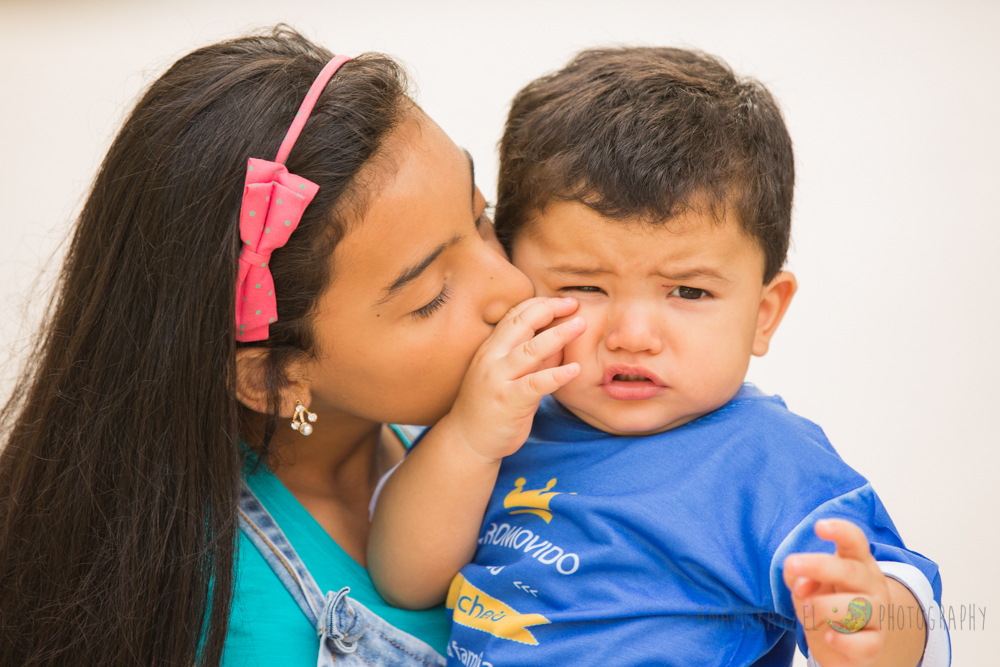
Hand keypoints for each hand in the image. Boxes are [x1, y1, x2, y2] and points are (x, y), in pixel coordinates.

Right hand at [441, 296, 584, 461]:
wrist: (467, 440)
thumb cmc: (492, 406)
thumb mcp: (510, 375)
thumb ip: (532, 358)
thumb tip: (560, 340)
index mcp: (491, 348)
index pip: (515, 315)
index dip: (540, 304)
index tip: (564, 301)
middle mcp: (491, 358)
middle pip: (521, 324)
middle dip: (550, 309)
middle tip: (575, 304)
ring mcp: (498, 379)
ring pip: (529, 350)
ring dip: (558, 335)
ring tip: (581, 325)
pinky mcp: (508, 401)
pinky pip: (535, 384)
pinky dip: (556, 374)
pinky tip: (575, 369)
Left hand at [783, 519, 893, 666]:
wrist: (849, 644)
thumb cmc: (827, 605)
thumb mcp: (808, 586)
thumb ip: (800, 578)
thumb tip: (800, 581)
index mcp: (856, 563)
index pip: (855, 542)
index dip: (840, 531)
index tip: (819, 525)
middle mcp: (871, 586)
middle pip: (850, 571)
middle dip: (819, 565)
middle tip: (791, 562)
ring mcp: (877, 615)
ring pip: (856, 607)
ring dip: (822, 606)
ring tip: (806, 610)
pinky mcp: (874, 644)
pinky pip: (863, 644)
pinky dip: (843, 641)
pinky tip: (828, 636)